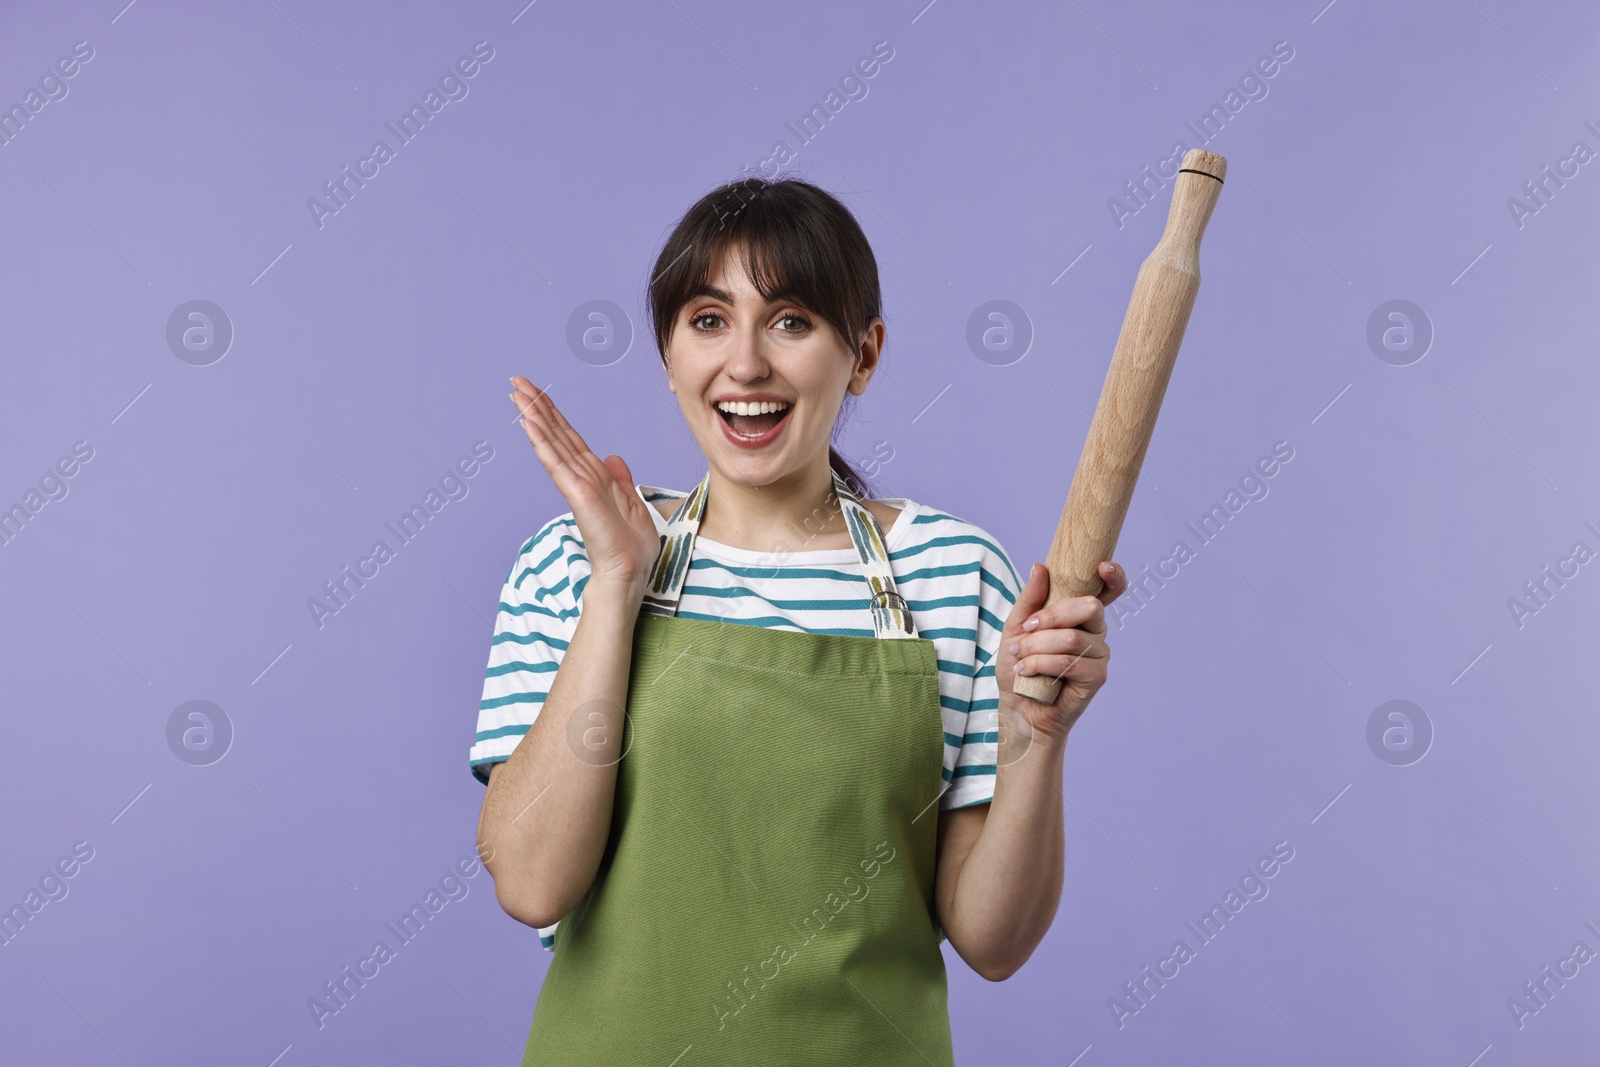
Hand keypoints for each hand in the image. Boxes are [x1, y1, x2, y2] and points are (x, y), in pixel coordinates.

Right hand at [509, 377, 660, 596]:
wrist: (631, 571)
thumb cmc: (630, 546)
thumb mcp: (632, 503)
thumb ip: (620, 478)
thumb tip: (613, 457)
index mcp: (595, 476)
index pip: (570, 437)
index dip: (553, 414)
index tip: (536, 392)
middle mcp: (582, 476)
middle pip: (556, 434)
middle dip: (537, 406)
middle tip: (516, 381)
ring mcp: (576, 485)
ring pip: (552, 443)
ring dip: (534, 417)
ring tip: (516, 393)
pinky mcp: (577, 495)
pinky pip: (557, 464)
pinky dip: (543, 443)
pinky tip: (529, 424)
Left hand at [995, 561, 1126, 743]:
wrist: (1018, 708)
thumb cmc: (1019, 666)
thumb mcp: (1016, 628)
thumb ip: (1029, 599)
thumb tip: (1040, 567)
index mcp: (1079, 615)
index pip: (1109, 590)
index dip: (1114, 576)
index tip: (1102, 566)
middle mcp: (1095, 632)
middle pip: (1090, 607)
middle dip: (1053, 616)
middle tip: (1028, 629)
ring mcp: (1099, 654)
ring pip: (1072, 638)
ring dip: (1036, 647)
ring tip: (1020, 656)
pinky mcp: (1096, 677)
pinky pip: (1069, 661)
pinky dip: (1040, 664)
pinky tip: (1027, 671)